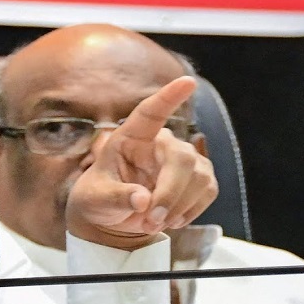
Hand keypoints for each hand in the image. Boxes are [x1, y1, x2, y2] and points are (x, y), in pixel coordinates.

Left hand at [65, 76, 218, 249]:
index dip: (168, 97)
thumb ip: (115, 197)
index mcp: (129, 138)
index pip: (150, 113)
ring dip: (178, 206)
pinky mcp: (198, 177)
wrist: (113, 219)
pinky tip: (172, 219)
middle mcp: (159, 143)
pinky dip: (191, 210)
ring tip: (154, 222)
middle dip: (170, 192)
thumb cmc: (98, 200)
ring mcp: (182, 159)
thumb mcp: (95, 200)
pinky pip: (208, 190)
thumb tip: (142, 200)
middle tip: (151, 219)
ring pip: (199, 176)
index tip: (188, 81)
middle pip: (181, 157)